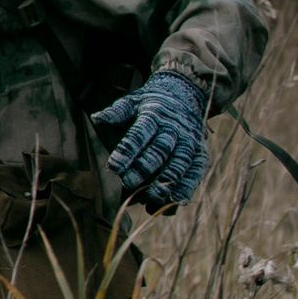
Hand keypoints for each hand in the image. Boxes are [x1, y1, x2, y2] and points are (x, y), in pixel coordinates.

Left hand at [91, 70, 209, 209]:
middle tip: (128, 183)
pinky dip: (187, 188)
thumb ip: (117, 112)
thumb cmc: (149, 104)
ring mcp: (190, 142)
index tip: (114, 166)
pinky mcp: (200, 154)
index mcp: (154, 115)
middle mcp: (175, 129)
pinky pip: (195, 173)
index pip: (140, 133)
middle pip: (160, 150)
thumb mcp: (132, 101)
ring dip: (168, 182)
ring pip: (180, 163)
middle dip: (145, 168)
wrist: (184, 95)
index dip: (127, 150)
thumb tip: (97, 117)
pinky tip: (175, 203)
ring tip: (153, 198)